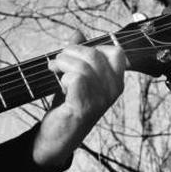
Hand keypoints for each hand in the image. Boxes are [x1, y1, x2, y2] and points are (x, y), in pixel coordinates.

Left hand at [33, 38, 126, 166]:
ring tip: (54, 70)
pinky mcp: (85, 107)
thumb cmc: (67, 108)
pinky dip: (62, 77)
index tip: (74, 55)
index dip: (91, 47)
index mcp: (116, 82)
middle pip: (94, 54)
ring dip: (62, 63)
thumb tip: (77, 32)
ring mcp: (101, 100)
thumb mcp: (74, 77)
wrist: (55, 138)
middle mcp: (113, 90)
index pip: (115, 52)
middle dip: (69, 52)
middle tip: (56, 62)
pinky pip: (76, 78)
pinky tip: (59, 85)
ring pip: (83, 64)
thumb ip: (77, 55)